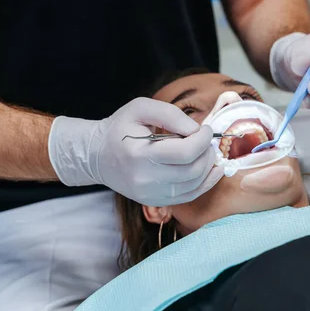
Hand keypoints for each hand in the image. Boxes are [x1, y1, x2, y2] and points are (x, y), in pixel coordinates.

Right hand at [48, 97, 223, 205]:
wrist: (97, 155)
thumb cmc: (120, 128)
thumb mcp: (141, 108)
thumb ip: (171, 114)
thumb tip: (197, 130)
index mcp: (140, 154)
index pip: (185, 152)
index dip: (203, 139)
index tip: (206, 129)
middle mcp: (145, 179)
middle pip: (193, 170)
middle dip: (207, 152)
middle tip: (207, 140)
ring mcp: (150, 194)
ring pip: (194, 185)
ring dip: (208, 167)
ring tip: (207, 152)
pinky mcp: (154, 201)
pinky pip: (189, 196)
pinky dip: (205, 183)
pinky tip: (212, 171)